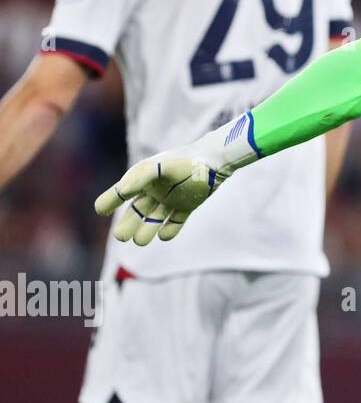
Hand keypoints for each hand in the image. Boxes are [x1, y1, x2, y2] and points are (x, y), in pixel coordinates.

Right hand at [94, 154, 226, 245]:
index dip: (109, 201)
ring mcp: (171, 199)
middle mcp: (155, 189)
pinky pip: (175, 222)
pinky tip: (164, 236)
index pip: (121, 192)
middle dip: (127, 225)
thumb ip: (141, 177)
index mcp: (144, 177)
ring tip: (140, 240)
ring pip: (154, 219)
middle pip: (136, 211)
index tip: (101, 210)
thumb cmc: (186, 162)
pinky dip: (169, 231)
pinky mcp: (187, 205)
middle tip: (121, 237)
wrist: (216, 162)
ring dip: (146, 231)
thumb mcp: (161, 166)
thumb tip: (122, 190)